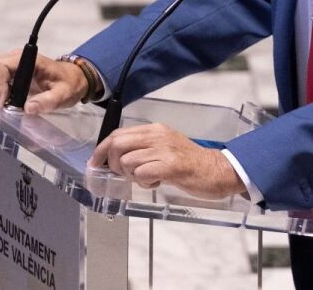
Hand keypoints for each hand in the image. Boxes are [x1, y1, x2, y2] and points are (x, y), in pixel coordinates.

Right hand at [0, 49, 86, 113]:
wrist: (71, 79)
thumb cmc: (68, 84)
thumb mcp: (64, 94)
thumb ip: (48, 101)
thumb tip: (28, 108)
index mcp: (28, 59)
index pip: (0, 66)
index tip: (3, 104)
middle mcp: (15, 58)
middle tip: (5, 107)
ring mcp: (9, 64)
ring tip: (6, 105)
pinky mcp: (7, 72)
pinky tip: (6, 101)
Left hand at [88, 123, 244, 199]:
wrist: (216, 170)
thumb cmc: (190, 163)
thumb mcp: (164, 148)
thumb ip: (142, 149)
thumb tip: (116, 159)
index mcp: (154, 129)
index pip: (117, 134)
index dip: (102, 150)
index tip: (96, 163)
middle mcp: (157, 136)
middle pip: (117, 145)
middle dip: (113, 164)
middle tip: (124, 175)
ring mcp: (164, 150)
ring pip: (127, 161)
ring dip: (130, 176)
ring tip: (146, 179)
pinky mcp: (171, 166)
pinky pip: (142, 173)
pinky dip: (143, 182)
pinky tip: (154, 183)